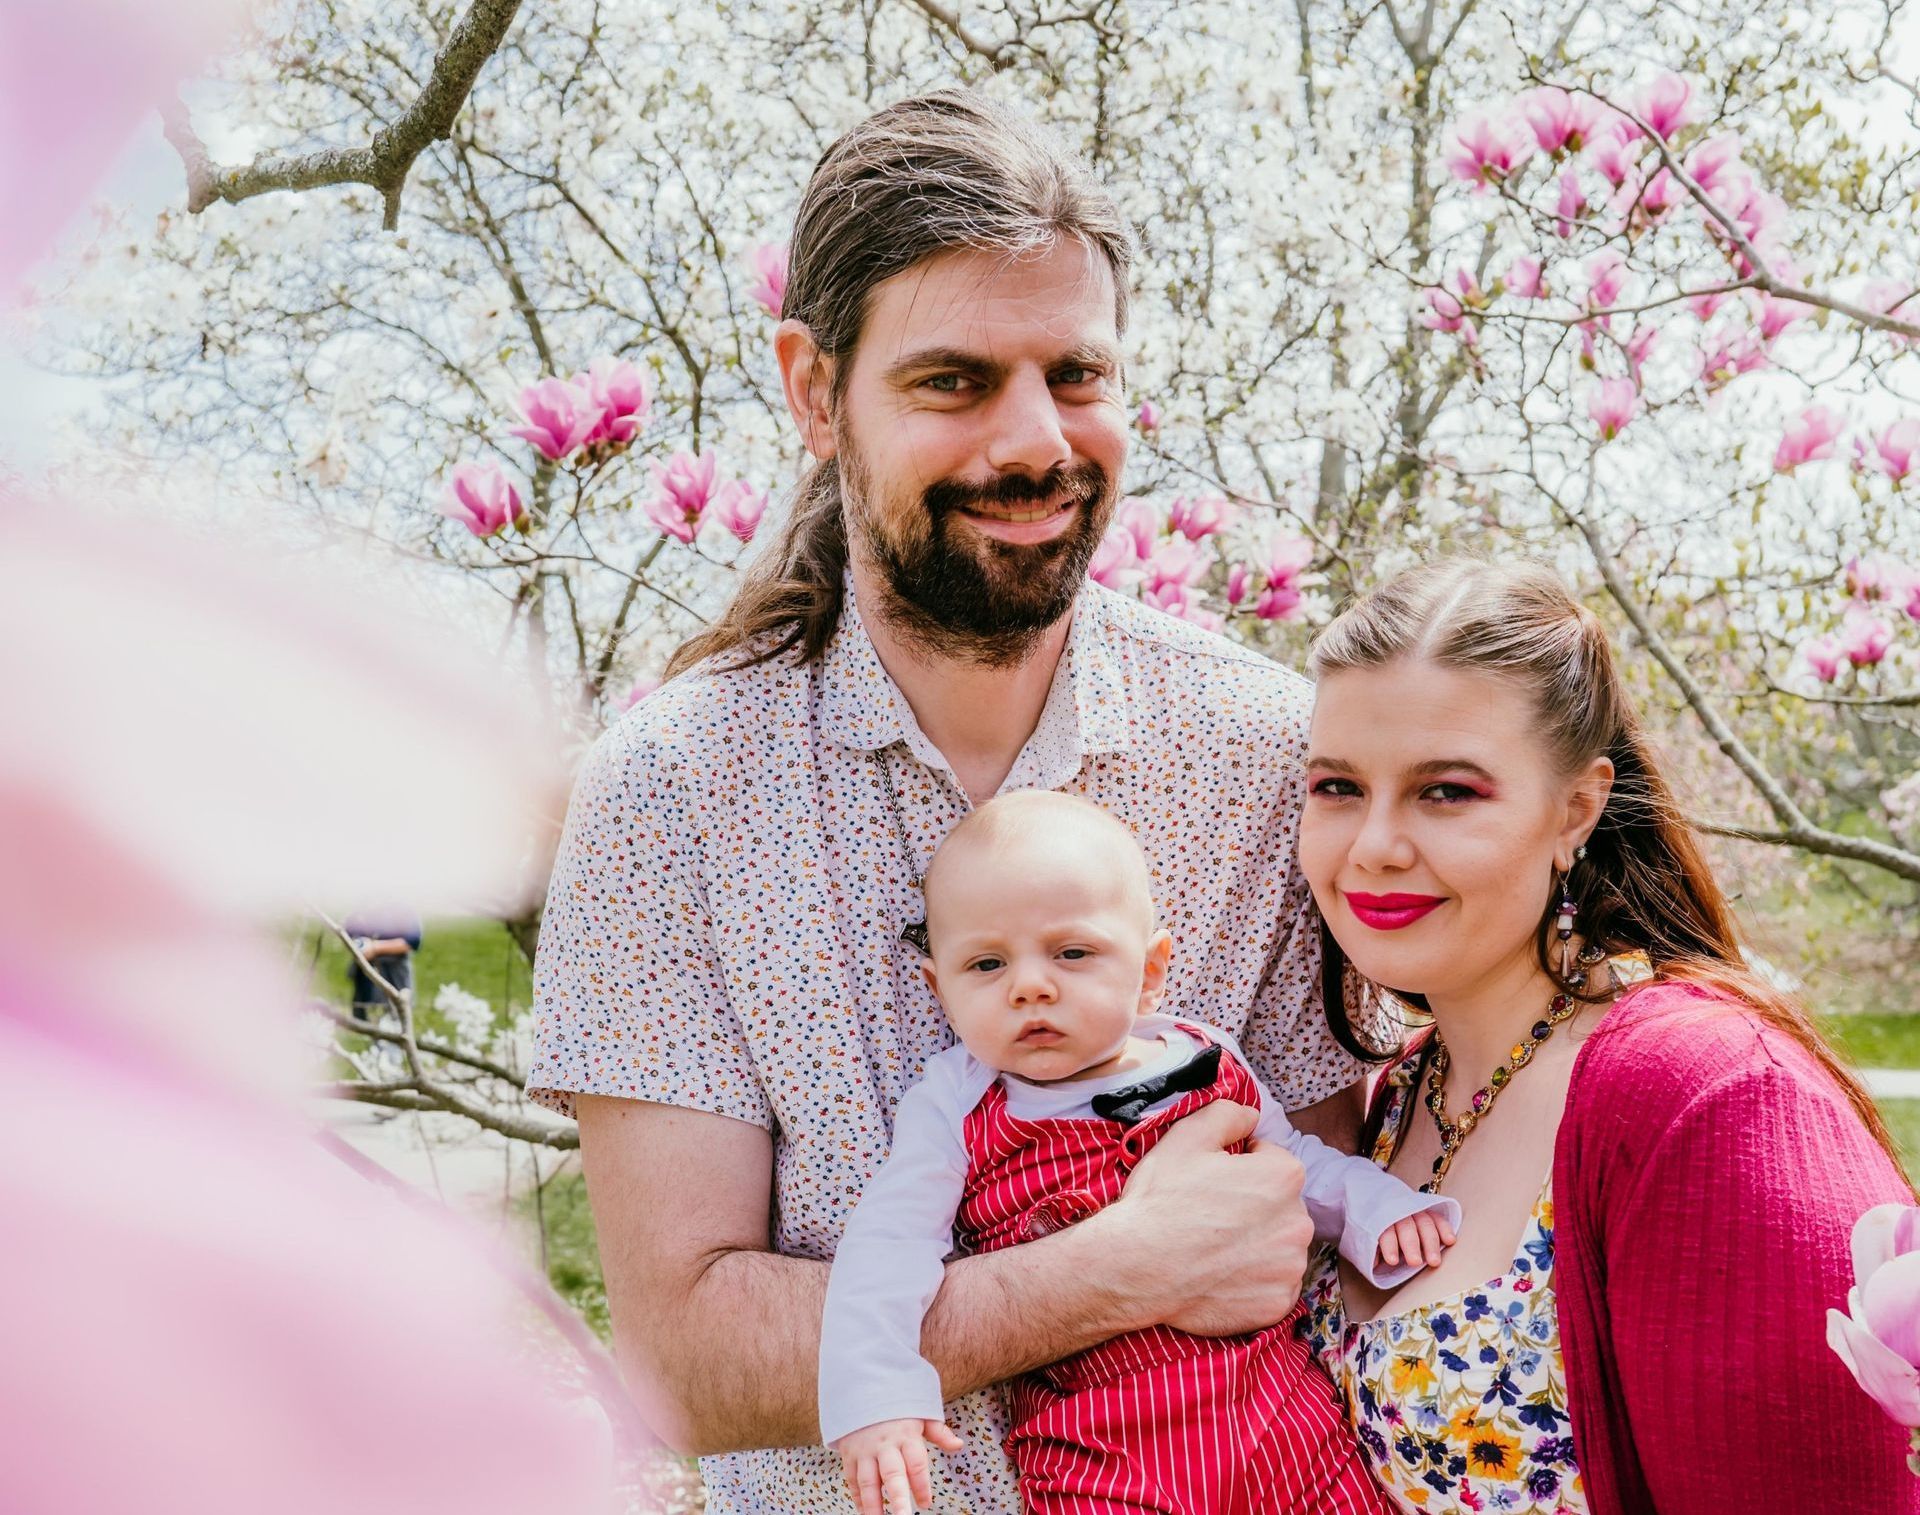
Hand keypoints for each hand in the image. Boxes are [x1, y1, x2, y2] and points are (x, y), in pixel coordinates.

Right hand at [833, 1417, 963, 1514]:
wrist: (862, 1384)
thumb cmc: (896, 1404)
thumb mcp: (921, 1411)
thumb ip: (938, 1432)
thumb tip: (959, 1445)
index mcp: (906, 1434)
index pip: (916, 1463)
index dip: (922, 1485)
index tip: (926, 1504)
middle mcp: (885, 1444)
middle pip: (892, 1474)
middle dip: (898, 1499)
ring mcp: (865, 1449)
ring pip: (868, 1481)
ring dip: (873, 1505)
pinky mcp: (849, 1453)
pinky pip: (852, 1478)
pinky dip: (857, 1497)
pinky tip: (864, 1511)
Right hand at [1095, 1099, 1312, 1335]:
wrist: (1134, 1267)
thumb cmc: (1161, 1200)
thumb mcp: (1186, 1137)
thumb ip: (1228, 1114)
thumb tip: (1252, 1115)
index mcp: (1283, 1176)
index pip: (1271, 1160)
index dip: (1240, 1167)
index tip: (1212, 1181)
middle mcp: (1298, 1222)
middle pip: (1280, 1205)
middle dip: (1254, 1206)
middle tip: (1211, 1215)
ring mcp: (1289, 1268)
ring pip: (1279, 1246)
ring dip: (1257, 1244)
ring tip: (1214, 1247)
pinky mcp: (1277, 1304)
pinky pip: (1273, 1286)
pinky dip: (1254, 1281)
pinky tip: (1221, 1275)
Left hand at [1378, 1209, 1454, 1272]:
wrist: (1377, 1204)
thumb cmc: (1375, 1230)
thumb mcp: (1366, 1239)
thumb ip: (1371, 1250)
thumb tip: (1374, 1263)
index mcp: (1379, 1219)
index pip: (1384, 1231)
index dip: (1389, 1245)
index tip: (1392, 1261)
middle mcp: (1398, 1213)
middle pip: (1406, 1226)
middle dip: (1411, 1245)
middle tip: (1415, 1262)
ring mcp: (1414, 1211)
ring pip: (1424, 1223)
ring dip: (1431, 1242)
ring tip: (1434, 1261)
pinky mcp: (1427, 1212)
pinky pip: (1437, 1218)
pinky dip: (1444, 1228)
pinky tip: (1449, 1240)